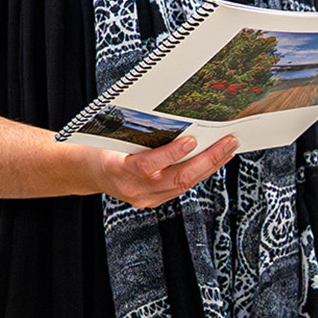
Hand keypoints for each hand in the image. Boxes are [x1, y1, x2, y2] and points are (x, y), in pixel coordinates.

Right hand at [94, 133, 238, 209]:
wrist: (89, 171)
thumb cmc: (101, 147)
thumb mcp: (113, 136)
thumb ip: (139, 132)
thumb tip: (173, 117)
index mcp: (119, 169)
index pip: (148, 165)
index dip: (171, 154)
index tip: (192, 140)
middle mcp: (134, 189)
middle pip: (177, 178)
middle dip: (207, 159)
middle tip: (227, 142)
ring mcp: (146, 198)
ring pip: (185, 185)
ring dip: (210, 166)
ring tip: (228, 148)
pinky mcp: (154, 200)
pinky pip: (182, 187)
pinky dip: (201, 172)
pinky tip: (214, 160)